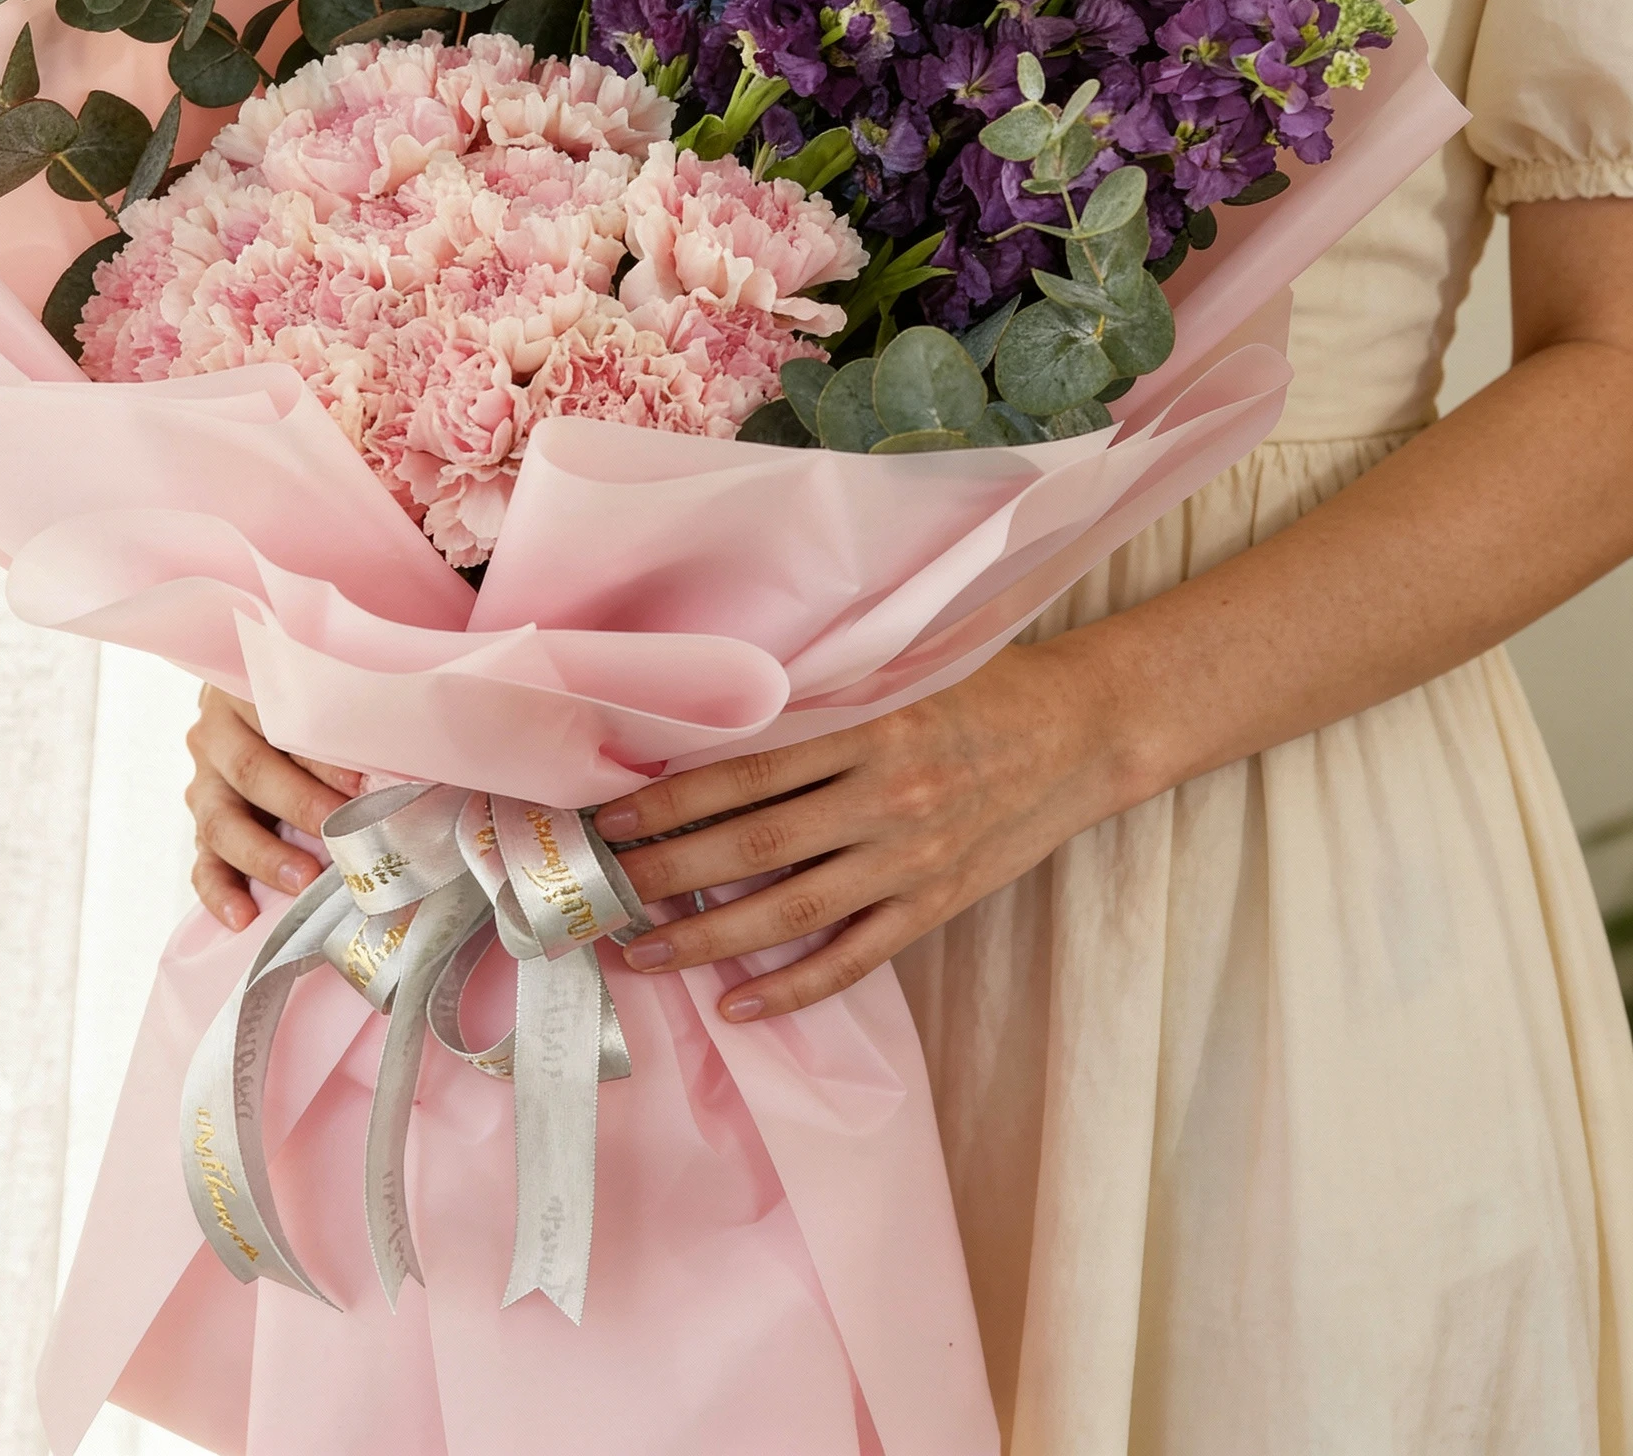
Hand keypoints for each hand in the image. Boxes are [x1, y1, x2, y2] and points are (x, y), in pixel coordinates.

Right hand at [186, 686, 362, 929]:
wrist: (258, 705)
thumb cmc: (307, 702)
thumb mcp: (322, 697)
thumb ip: (347, 726)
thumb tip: (399, 769)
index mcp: (245, 691)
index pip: (279, 723)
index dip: (321, 758)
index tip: (362, 785)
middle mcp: (216, 734)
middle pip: (251, 772)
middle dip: (300, 806)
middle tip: (342, 834)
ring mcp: (204, 782)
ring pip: (221, 822)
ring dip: (265, 855)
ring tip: (304, 881)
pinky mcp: (203, 825)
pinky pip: (203, 862)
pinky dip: (221, 892)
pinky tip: (242, 917)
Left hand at [595, 641, 1135, 1021]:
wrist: (1082, 732)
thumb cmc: (983, 691)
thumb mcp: (900, 680)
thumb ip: (821, 709)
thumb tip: (720, 729)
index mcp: (867, 733)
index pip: (748, 773)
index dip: (673, 797)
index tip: (612, 814)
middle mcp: (883, 799)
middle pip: (755, 846)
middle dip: (667, 872)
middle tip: (601, 890)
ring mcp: (911, 860)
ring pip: (794, 909)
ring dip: (710, 938)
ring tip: (643, 951)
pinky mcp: (936, 903)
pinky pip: (856, 955)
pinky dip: (795, 985)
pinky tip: (740, 1004)